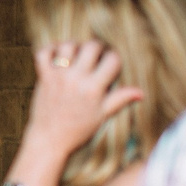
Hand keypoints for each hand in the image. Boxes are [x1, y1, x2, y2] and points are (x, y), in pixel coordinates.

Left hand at [25, 40, 144, 157]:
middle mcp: (76, 80)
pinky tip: (58, 55)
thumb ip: (120, 99)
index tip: (110, 64)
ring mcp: (58, 77)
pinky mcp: (44, 77)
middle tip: (96, 56)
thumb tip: (141, 92)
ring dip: (75, 47)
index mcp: (94, 89)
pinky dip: (50, 49)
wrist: (50, 140)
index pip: (112, 60)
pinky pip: (44, 53)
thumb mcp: (103, 115)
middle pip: (91, 46)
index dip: (114, 59)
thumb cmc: (79, 130)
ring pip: (68, 45)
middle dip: (97, 48)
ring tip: (78, 55)